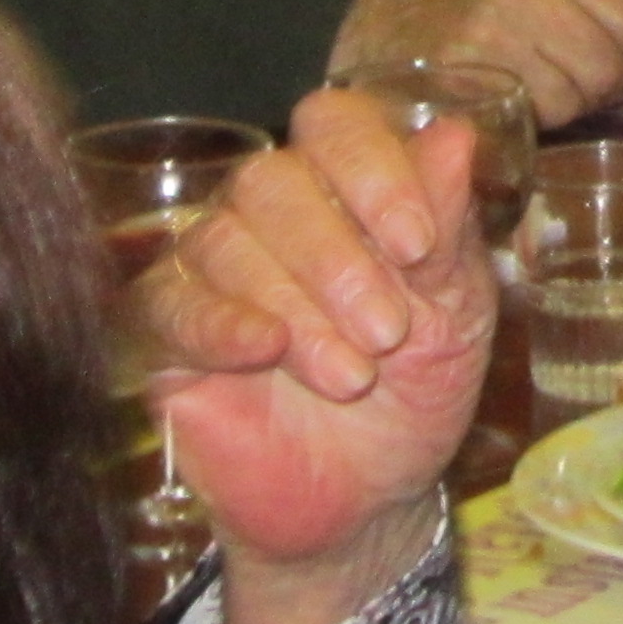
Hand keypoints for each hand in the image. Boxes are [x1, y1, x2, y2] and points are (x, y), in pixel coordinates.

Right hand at [149, 95, 492, 623]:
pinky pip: (167, 302)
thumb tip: (457, 136)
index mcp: (345, 186)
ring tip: (351, 376)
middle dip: (338, 256)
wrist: (365, 500)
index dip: (372, 168)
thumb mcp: (456, 315)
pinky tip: (264, 351)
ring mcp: (211, 269)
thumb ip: (450, 229)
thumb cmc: (415, 391)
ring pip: (223, 240)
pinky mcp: (165, 334)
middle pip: (272, 180)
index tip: (417, 244)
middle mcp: (270, 213)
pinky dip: (218, 323)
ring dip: (296, 307)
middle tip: (389, 332)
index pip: (336, 123)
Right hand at [329, 0, 622, 130]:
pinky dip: (534, 121)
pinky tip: (512, 108)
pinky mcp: (465, 65)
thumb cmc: (470, 23)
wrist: (375, 34)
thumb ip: (606, 23)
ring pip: (576, 91)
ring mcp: (492, 23)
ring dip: (565, 109)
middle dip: (598, 90)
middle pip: (609, 61)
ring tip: (534, 97)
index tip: (608, 76)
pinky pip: (535, 110)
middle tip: (567, 92)